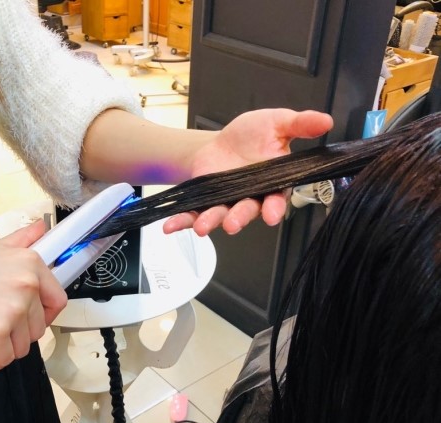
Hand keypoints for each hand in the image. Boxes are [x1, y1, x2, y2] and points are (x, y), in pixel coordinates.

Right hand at [0, 220, 66, 371]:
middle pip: (39, 326)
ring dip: (7, 347)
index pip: (57, 300)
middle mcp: (27, 285)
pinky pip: (5, 358)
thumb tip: (41, 228)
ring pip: (24, 345)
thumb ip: (21, 241)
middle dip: (20, 333)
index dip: (44, 314)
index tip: (30, 319)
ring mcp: (13, 310)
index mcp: (30, 264)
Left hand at [163, 109, 333, 235]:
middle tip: (233, 223)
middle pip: (247, 211)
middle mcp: (250, 197)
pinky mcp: (205, 203)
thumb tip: (327, 120)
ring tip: (202, 228)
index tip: (272, 214)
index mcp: (272, 183)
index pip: (276, 199)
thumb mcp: (276, 122)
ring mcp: (226, 202)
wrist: (222, 142)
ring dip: (211, 222)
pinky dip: (182, 222)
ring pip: (221, 216)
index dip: (274, 208)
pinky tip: (170, 227)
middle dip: (240, 218)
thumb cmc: (252, 135)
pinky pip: (193, 215)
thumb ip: (299, 124)